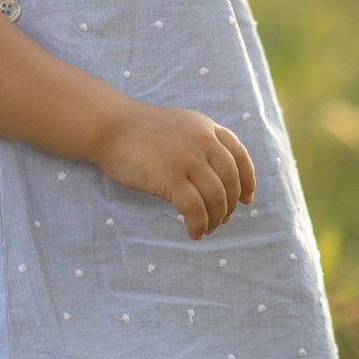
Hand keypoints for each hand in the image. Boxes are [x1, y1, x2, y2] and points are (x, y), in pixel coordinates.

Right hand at [95, 101, 256, 238]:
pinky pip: (195, 209)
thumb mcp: (180, 125)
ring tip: (208, 229)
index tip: (247, 199)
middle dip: (231, 205)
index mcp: (207, 128)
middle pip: (231, 181)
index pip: (240, 156)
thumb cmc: (140, 130)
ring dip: (216, 219)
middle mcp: (203, 141)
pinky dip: (199, 225)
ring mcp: (188, 160)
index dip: (248, 181)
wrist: (111, 126)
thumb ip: (200, 142)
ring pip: (217, 198)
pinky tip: (194, 232)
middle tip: (223, 219)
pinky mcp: (171, 178)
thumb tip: (217, 176)